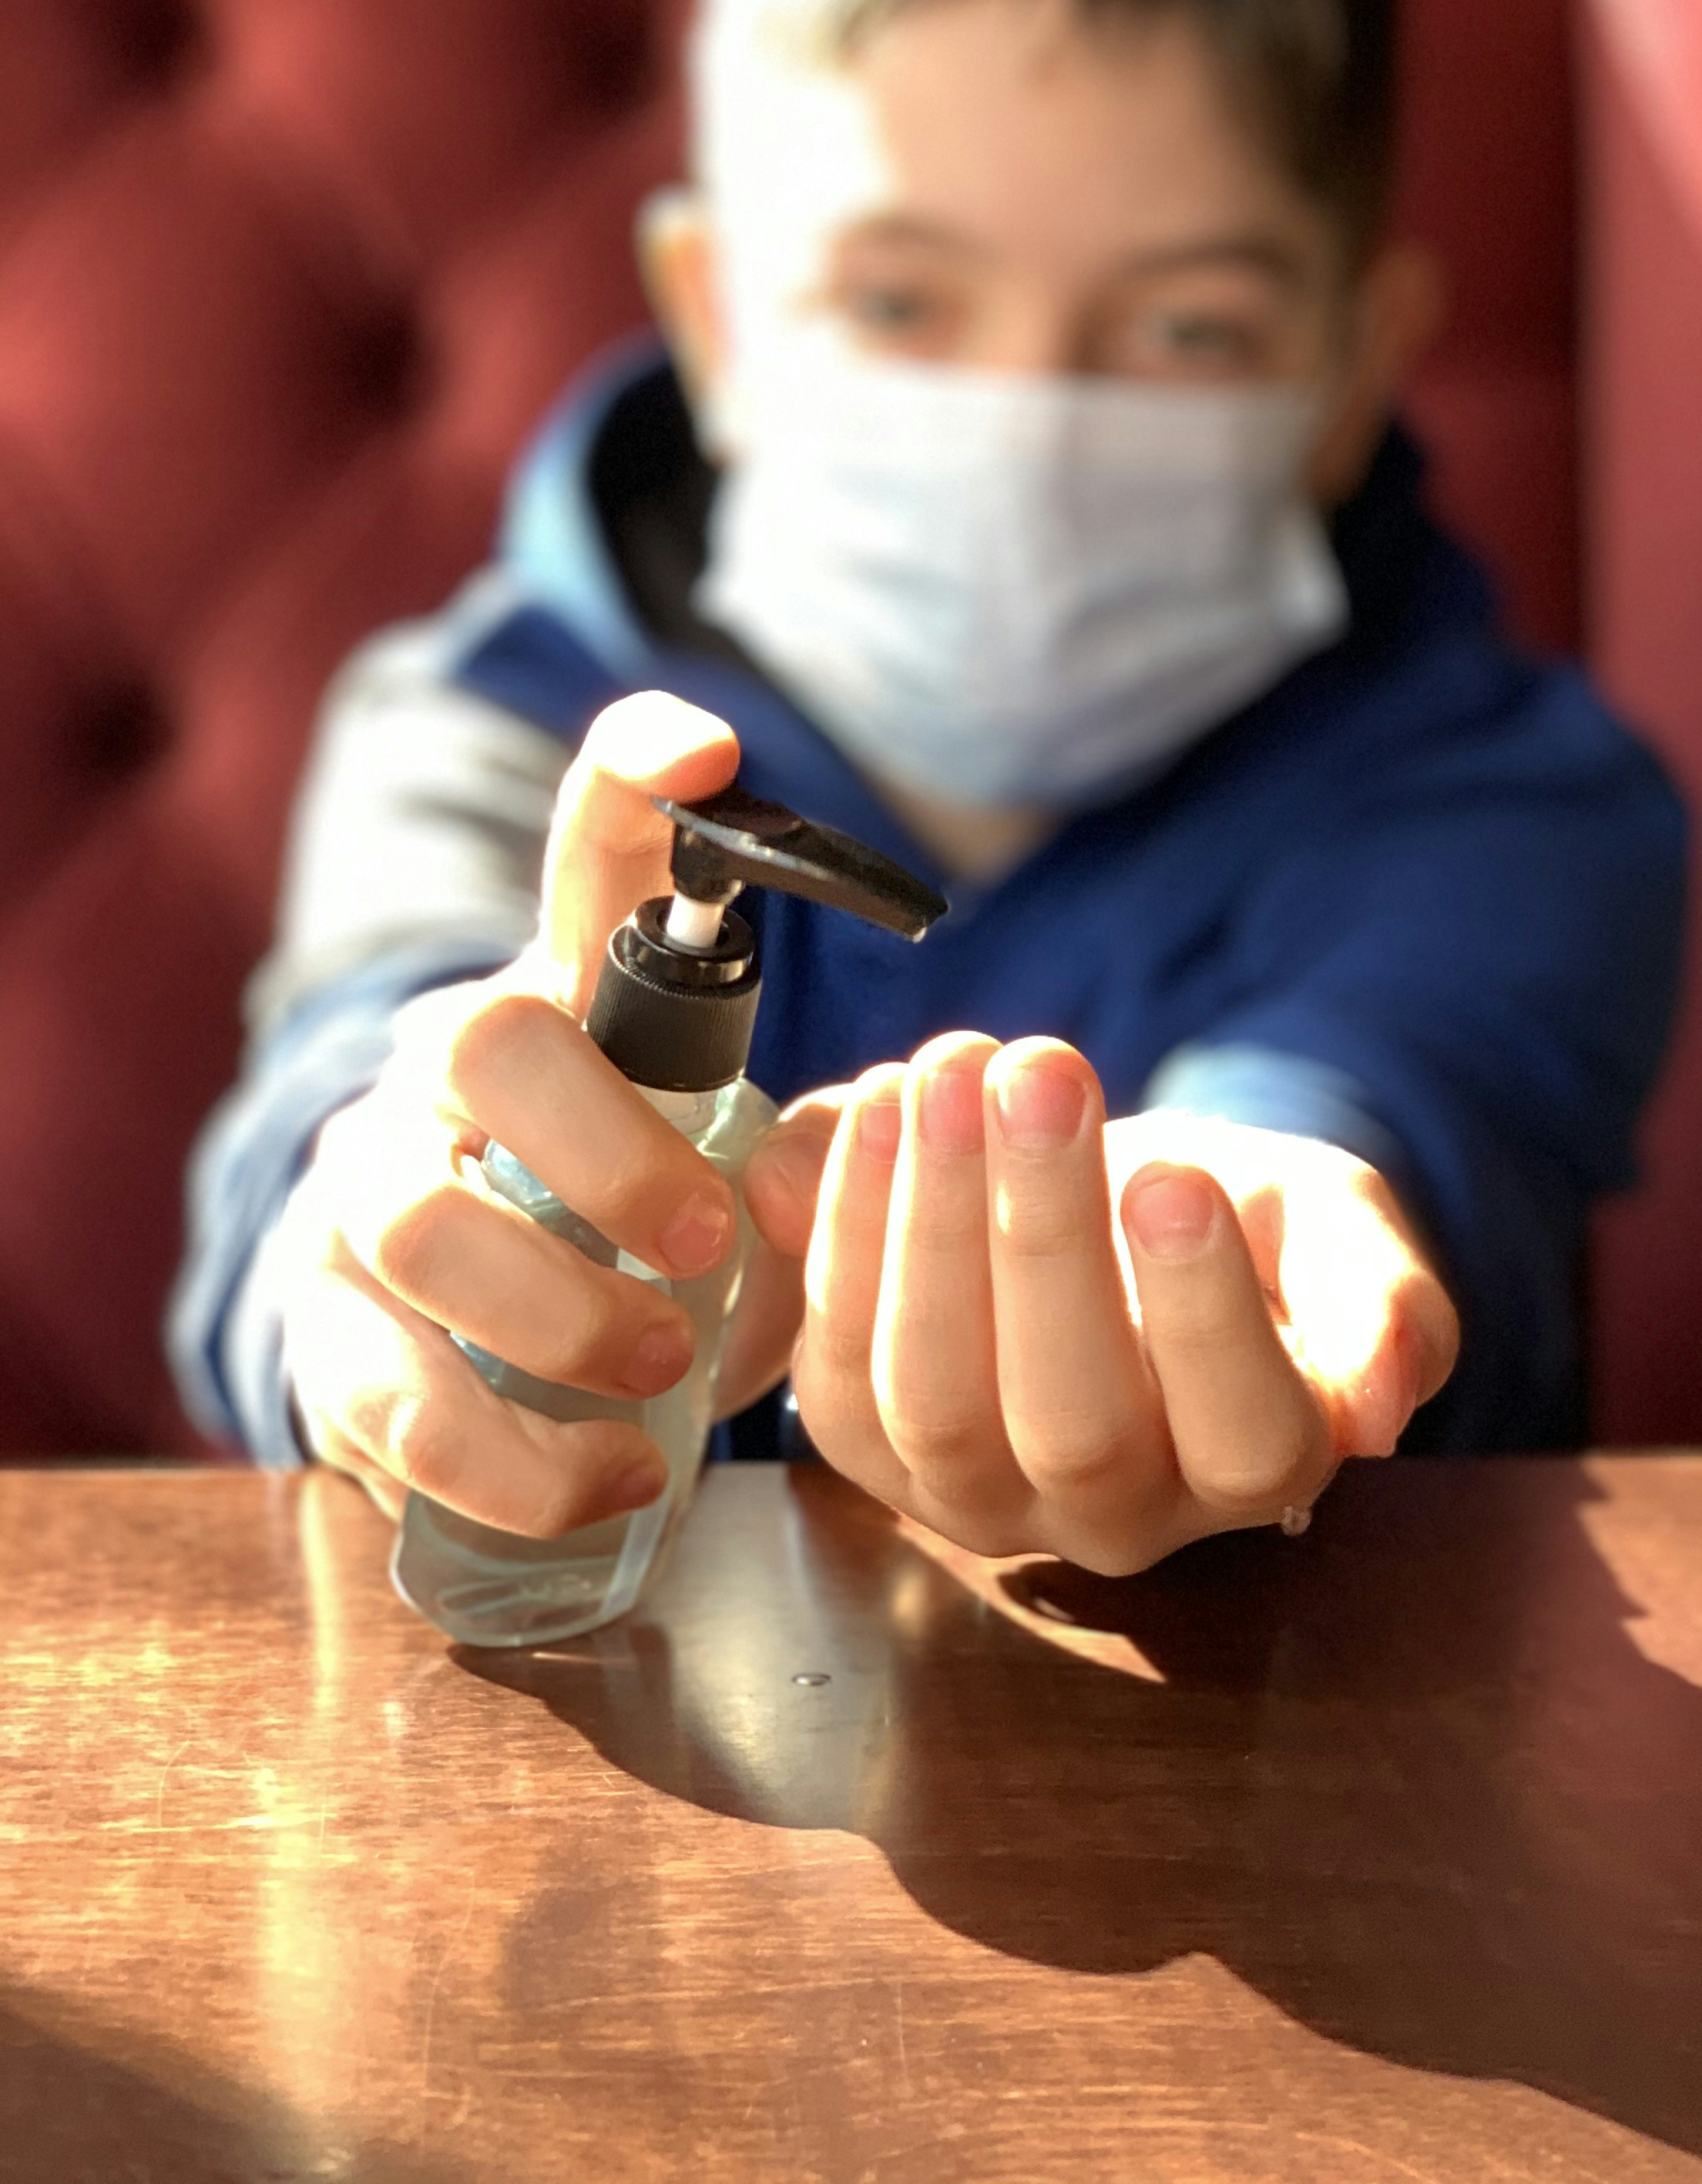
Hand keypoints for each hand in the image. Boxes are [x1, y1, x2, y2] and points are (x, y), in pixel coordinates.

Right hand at [274, 693, 756, 1534]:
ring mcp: (362, 1188)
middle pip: (488, 1039)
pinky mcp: (321, 1328)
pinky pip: (392, 1394)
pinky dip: (519, 1457)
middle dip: (606, 1148)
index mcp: (569, 995)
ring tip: (664, 1370)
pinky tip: (615, 1478)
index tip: (709, 747)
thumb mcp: (724, 1167)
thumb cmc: (628, 1227)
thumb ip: (803, 1157)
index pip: (591, 854)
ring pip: (421, 1223)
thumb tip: (857, 1159)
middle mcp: (445, 1065)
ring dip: (561, 1313)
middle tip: (701, 1242)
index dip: (638, 785)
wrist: (453, 1336)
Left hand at [763, 1031, 1458, 1574]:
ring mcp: (981, 1496)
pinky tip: (879, 1103)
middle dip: (1045, 1233)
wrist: (1140, 1213)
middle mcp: (1118, 1514)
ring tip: (951, 1074)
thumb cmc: (1254, 1226)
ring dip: (932, 1221)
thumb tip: (1388, 1399)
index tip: (1174, 1176)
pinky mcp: (871, 1446)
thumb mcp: (1347, 1234)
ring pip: (938, 1399)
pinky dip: (847, 1226)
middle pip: (1074, 1421)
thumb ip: (1386, 1304)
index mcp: (1260, 1465)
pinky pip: (840, 1362)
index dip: (1203, 1315)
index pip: (1243, 1432)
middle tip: (1041, 1074)